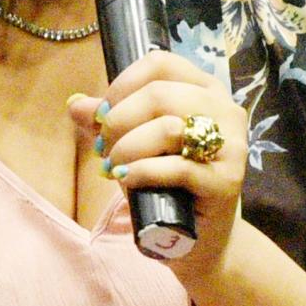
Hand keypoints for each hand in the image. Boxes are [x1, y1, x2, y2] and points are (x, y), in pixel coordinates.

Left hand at [69, 51, 246, 276]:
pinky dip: (143, 172)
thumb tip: (75, 104)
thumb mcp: (135, 146)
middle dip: (119, 121)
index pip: (160, 64)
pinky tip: (128, 180)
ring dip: (127, 148)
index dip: (122, 85)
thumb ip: (110, 122)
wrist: (199, 241)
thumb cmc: (167, 185)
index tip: (103, 114)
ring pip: (169, 127)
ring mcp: (231, 145)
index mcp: (204, 90)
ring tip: (115, 167)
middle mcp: (225, 110)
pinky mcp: (227, 180)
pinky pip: (177, 168)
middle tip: (103, 148)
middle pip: (160, 94)